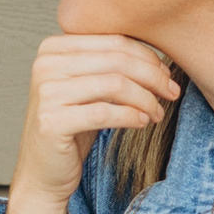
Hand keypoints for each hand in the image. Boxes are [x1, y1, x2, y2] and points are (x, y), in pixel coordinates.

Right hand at [5, 33, 179, 213]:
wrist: (42, 171)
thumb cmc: (70, 127)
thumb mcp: (89, 88)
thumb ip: (110, 66)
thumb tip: (158, 59)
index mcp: (52, 49)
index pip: (112, 41)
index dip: (147, 57)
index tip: (166, 75)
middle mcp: (45, 65)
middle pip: (116, 60)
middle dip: (152, 76)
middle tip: (171, 92)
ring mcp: (46, 93)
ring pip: (115, 85)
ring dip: (145, 99)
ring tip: (157, 112)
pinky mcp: (51, 121)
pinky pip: (105, 113)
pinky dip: (131, 116)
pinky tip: (143, 122)